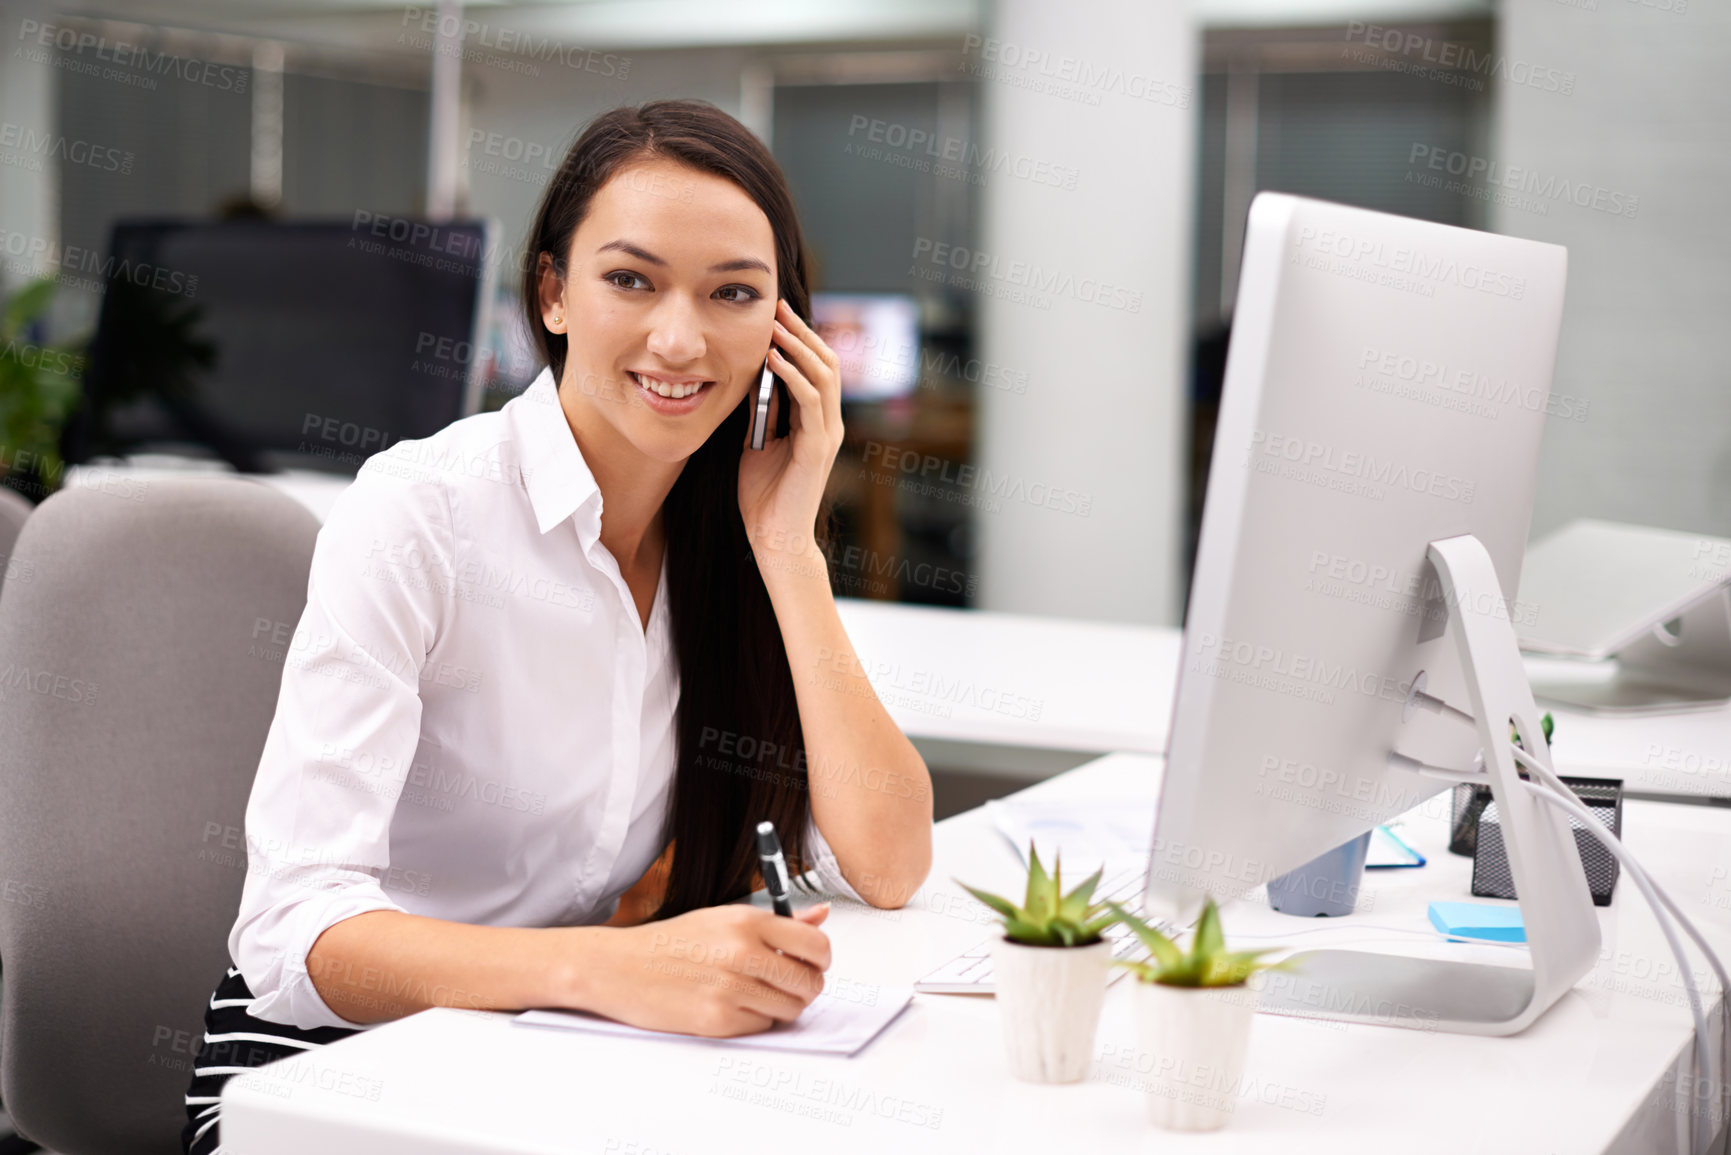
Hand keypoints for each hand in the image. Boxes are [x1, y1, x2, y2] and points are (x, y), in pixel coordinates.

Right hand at [582, 903, 831, 1036]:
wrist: (620, 967)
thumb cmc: (672, 941)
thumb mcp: (724, 917)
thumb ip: (777, 920)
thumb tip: (822, 916)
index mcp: (748, 921)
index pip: (816, 945)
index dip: (820, 960)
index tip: (813, 964)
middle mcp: (743, 952)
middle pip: (809, 983)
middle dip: (805, 988)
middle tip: (787, 985)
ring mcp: (730, 988)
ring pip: (790, 1009)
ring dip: (780, 1006)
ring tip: (754, 993)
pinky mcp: (717, 1020)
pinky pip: (761, 1026)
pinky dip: (754, 1020)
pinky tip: (731, 1005)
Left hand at [737, 298, 843, 566]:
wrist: (773, 538)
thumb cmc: (764, 497)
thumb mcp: (755, 444)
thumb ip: (760, 413)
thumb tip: (749, 378)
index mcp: (816, 423)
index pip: (816, 369)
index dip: (800, 339)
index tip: (776, 315)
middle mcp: (829, 424)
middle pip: (827, 363)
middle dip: (803, 333)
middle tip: (779, 308)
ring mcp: (827, 435)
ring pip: (824, 377)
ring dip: (799, 347)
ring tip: (777, 326)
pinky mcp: (819, 448)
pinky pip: (811, 402)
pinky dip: (793, 377)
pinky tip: (774, 360)